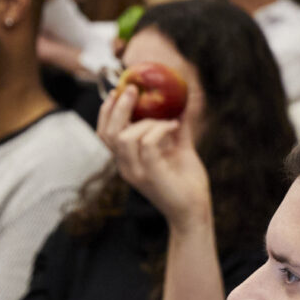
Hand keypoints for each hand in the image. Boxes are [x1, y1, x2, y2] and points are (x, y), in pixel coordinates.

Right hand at [99, 80, 212, 228]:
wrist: (196, 210)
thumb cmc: (187, 182)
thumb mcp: (179, 148)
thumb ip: (175, 128)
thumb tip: (180, 103)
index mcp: (127, 161)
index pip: (104, 134)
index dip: (106, 112)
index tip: (117, 91)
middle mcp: (126, 167)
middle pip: (107, 133)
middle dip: (118, 108)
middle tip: (133, 89)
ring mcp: (136, 172)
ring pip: (124, 137)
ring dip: (145, 121)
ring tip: (167, 119)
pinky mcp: (150, 175)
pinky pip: (147, 143)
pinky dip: (159, 129)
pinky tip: (174, 126)